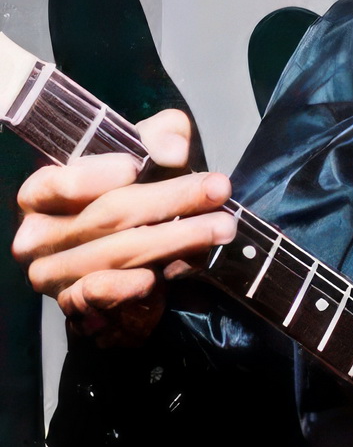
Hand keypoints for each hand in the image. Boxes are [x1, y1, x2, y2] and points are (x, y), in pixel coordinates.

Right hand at [13, 110, 235, 344]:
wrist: (134, 262)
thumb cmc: (134, 198)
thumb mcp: (146, 154)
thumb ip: (158, 137)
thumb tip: (172, 149)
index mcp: (41, 194)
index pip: (61, 183)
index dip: (100, 174)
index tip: (139, 164)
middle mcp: (38, 237)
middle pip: (108, 215)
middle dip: (171, 200)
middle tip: (218, 190)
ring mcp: (55, 277)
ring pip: (119, 254)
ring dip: (176, 240)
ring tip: (221, 227)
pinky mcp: (77, 309)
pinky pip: (105, 296)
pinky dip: (131, 286)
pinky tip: (158, 277)